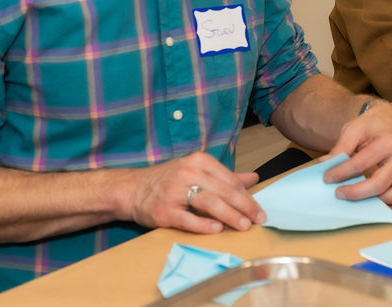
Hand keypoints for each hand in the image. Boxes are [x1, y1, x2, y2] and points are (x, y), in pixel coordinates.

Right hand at [120, 151, 263, 234]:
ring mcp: (174, 191)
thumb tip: (254, 179)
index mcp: (199, 161)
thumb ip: (226, 177)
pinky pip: (187, 218)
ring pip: (208, 202)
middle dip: (244, 206)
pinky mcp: (164, 211)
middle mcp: (187, 173)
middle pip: (223, 190)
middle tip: (259, 219)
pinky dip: (203, 224)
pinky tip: (217, 229)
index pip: (229, 179)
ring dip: (230, 215)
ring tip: (244, 225)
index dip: (247, 196)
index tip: (260, 209)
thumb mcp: (197, 171)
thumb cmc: (169, 180)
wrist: (132, 189)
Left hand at [321, 99, 391, 204]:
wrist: (389, 120)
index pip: (360, 164)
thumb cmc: (371, 125)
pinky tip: (378, 198)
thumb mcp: (353, 129)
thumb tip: (325, 165)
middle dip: (356, 192)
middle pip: (379, 183)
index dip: (340, 173)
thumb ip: (340, 147)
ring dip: (377, 200)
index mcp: (387, 142)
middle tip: (338, 193)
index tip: (327, 178)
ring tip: (358, 198)